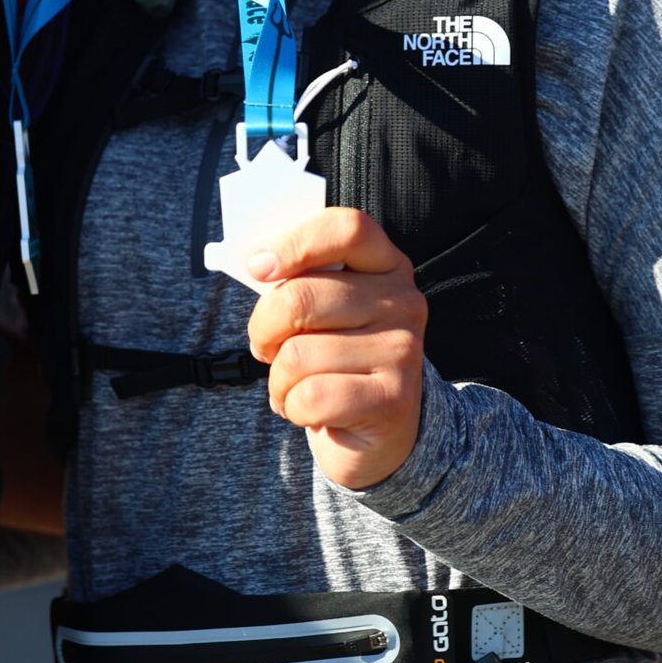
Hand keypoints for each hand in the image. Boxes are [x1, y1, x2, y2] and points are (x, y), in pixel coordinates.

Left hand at [245, 208, 426, 489]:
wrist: (376, 433)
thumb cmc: (334, 360)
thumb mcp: (320, 311)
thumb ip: (296, 280)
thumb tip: (257, 263)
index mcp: (385, 265)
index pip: (347, 229)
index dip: (294, 244)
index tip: (258, 268)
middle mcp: (403, 301)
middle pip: (301, 298)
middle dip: (263, 330)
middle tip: (266, 347)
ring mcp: (403, 351)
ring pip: (297, 355)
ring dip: (278, 379)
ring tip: (296, 386)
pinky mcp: (393, 399)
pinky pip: (310, 396)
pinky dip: (291, 407)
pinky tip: (308, 410)